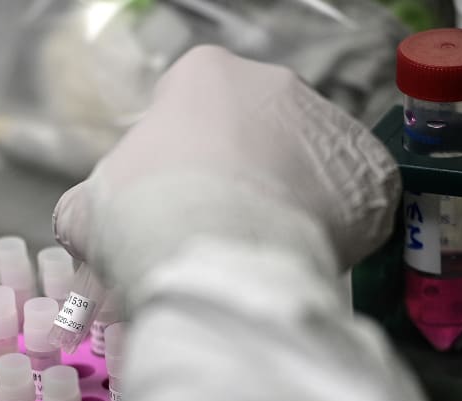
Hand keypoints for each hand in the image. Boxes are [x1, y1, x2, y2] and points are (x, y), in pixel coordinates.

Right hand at [52, 45, 399, 284]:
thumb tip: (88, 222)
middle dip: (239, 172)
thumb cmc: (143, 222)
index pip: (192, 104)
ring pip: (305, 161)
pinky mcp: (372, 174)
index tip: (174, 199)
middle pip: (255, 129)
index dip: (180, 156)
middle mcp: (275, 83)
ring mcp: (329, 125)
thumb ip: (92, 205)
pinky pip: (350, 198)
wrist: (215, 264)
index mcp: (204, 75)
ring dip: (285, 196)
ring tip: (258, 249)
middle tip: (218, 226)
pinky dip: (329, 225)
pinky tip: (298, 255)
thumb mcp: (89, 211)